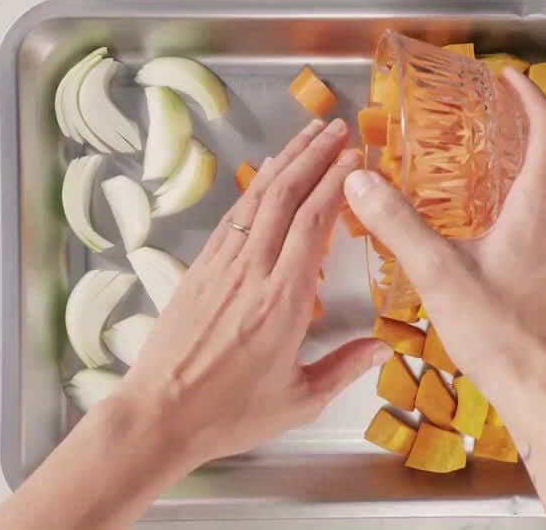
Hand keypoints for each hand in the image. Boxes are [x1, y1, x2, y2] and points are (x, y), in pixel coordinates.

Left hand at [114, 118, 390, 464]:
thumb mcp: (300, 399)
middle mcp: (252, 271)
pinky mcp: (200, 268)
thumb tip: (386, 347)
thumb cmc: (231, 413)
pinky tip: (269, 172)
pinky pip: (234, 216)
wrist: (159, 415)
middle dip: (314, 156)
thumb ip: (345, 367)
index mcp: (283, 301)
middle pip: (287, 197)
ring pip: (258, 198)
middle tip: (339, 129)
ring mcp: (222, 266)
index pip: (314, 225)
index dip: (336, 184)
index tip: (357, 158)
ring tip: (309, 132)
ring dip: (286, 160)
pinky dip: (256, 186)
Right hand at [344, 67, 545, 529]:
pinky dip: (516, 194)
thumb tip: (361, 179)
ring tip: (477, 153)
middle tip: (483, 109)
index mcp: (538, 207)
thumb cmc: (497, 330)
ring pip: (545, 186)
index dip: (529, 97)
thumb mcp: (439, 274)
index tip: (506, 77)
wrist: (539, 389)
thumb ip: (398, 224)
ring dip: (519, 160)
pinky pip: (539, 214)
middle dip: (521, 124)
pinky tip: (482, 214)